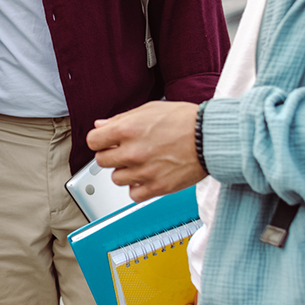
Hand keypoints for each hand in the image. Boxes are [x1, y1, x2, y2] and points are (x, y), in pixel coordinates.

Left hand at [86, 101, 204, 201]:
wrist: (211, 137)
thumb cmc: (185, 120)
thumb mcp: (149, 109)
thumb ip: (121, 119)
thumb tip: (101, 126)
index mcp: (127, 129)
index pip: (92, 142)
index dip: (100, 141)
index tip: (106, 142)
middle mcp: (132, 151)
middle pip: (102, 161)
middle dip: (112, 155)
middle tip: (125, 151)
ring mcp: (144, 171)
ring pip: (117, 179)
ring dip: (126, 172)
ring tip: (141, 163)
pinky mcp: (158, 187)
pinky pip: (134, 195)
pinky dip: (138, 188)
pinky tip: (147, 176)